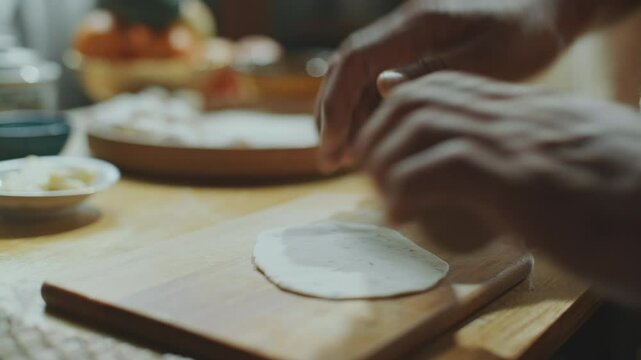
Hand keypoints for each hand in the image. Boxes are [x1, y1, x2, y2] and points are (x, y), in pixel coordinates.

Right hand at [316, 0, 583, 171]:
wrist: (547, 9)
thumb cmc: (528, 32)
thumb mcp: (489, 58)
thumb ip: (434, 72)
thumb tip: (381, 89)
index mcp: (416, 23)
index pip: (356, 60)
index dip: (336, 103)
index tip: (332, 144)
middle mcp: (404, 27)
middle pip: (348, 70)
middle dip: (332, 115)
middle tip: (328, 160)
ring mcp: (408, 38)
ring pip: (360, 78)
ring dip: (347, 117)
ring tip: (344, 159)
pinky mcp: (417, 51)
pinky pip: (380, 81)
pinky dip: (369, 112)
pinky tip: (371, 139)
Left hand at [357, 71, 640, 302]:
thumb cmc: (631, 203)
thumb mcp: (579, 162)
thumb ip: (535, 152)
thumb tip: (496, 170)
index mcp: (531, 111)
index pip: (449, 88)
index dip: (403, 111)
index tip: (388, 144)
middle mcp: (519, 117)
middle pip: (423, 97)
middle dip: (382, 130)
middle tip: (370, 168)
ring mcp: (517, 143)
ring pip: (420, 123)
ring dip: (386, 159)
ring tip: (383, 193)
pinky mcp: (517, 180)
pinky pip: (435, 166)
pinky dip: (404, 188)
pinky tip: (400, 213)